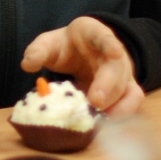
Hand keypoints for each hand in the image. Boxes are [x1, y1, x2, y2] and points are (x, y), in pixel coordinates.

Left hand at [20, 17, 142, 114]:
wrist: (80, 51)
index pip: (103, 36)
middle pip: (117, 68)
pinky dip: (122, 114)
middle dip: (108, 84)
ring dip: (116, 105)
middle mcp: (114, 53)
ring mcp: (123, 72)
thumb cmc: (64, 47)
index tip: (115, 53)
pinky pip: (132, 102)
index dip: (110, 44)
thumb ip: (38, 51)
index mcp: (93, 33)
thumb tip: (28, 64)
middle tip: (95, 101)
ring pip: (128, 88)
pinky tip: (106, 126)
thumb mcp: (48, 43)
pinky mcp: (124, 90)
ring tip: (99, 120)